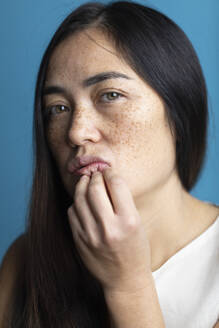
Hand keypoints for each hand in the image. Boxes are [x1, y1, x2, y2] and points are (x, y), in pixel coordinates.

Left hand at [67, 167, 151, 291]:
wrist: (124, 279)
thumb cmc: (136, 249)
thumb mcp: (138, 224)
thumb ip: (123, 202)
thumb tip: (107, 178)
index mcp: (128, 221)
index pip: (116, 184)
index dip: (111, 173)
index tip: (109, 171)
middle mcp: (109, 227)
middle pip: (95, 187)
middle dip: (95, 176)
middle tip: (96, 174)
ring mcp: (91, 234)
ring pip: (79, 197)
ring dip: (82, 185)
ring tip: (86, 181)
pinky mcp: (79, 240)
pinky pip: (72, 212)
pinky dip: (76, 202)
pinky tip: (82, 200)